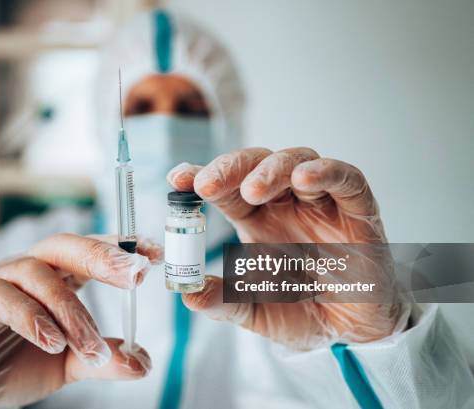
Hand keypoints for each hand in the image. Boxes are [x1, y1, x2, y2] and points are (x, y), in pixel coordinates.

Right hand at [0, 234, 162, 407]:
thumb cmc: (14, 367)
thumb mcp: (67, 365)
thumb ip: (100, 359)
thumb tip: (142, 362)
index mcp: (53, 278)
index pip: (88, 251)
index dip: (119, 247)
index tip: (154, 254)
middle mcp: (25, 271)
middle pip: (63, 246)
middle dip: (101, 255)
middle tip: (133, 275)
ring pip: (35, 274)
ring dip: (70, 310)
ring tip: (91, 347)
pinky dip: (29, 317)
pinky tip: (51, 342)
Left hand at [167, 147, 407, 349]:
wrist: (352, 332)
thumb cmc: (302, 311)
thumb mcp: (255, 310)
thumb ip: (224, 301)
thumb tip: (186, 292)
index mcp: (256, 219)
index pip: (225, 188)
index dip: (201, 176)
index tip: (176, 179)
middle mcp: (285, 203)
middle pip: (256, 165)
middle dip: (230, 168)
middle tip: (207, 185)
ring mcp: (321, 203)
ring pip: (296, 161)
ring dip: (271, 169)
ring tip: (252, 190)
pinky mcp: (358, 210)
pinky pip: (346, 179)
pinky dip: (326, 172)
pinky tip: (304, 179)